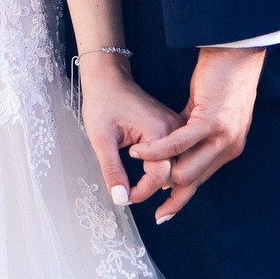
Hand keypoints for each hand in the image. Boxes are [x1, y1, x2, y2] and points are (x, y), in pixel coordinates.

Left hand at [76, 54, 182, 208]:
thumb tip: (120, 198)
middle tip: (135, 200)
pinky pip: (176, 156)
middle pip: (174, 173)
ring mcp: (176, 128)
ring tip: (147, 198)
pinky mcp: (173, 128)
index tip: (125, 197)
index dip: (142, 192)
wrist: (108, 78)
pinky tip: (152, 182)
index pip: (160, 176)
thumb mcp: (101, 138)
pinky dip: (166, 172)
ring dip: (165, 184)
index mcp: (159, 130)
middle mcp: (174, 129)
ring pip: (178, 166)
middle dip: (155, 191)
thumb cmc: (103, 102)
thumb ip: (112, 169)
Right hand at [128, 45, 263, 221]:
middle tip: (139, 193)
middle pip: (191, 182)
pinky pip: (178, 145)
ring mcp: (222, 139)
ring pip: (185, 170)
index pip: (200, 180)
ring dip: (157, 170)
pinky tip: (139, 150)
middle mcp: (228, 149)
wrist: (236, 54)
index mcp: (226, 148)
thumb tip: (177, 145)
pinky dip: (156, 151)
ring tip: (134, 164)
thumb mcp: (206, 110)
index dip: (180, 199)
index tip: (162, 214)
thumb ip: (192, 131)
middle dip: (165, 191)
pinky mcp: (212, 123)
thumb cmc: (220, 77)